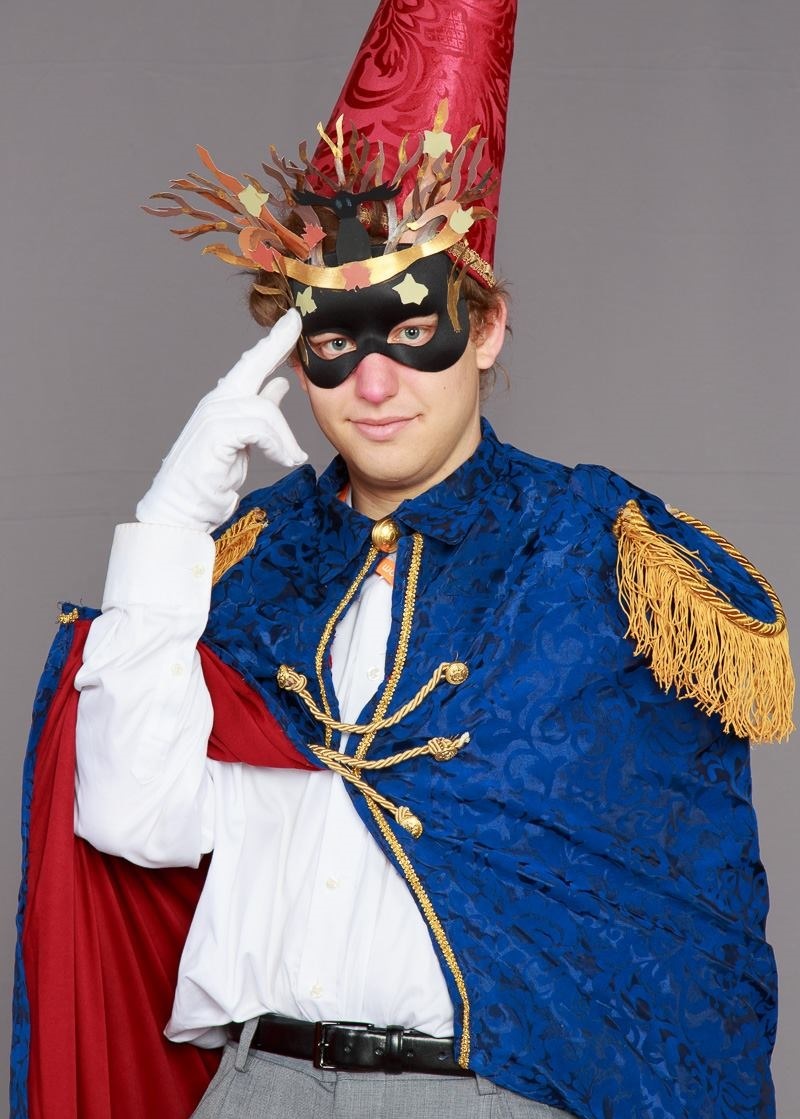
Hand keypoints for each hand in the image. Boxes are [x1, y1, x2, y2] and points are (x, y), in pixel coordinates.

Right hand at [136, 310, 306, 533]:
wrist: (182, 509)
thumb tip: (279, 386)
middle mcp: (216, 403)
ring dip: (284, 437)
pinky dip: (277, 444)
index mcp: (224, 403)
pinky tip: (285, 458)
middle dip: (274, 343)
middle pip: (251, 365)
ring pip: (264, 408)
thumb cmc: (211, 479)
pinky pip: (258, 427)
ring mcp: (213, 416)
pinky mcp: (215, 434)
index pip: (251, 366)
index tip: (291, 322)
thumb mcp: (244, 443)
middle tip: (295, 322)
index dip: (272, 343)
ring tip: (293, 457)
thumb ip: (260, 414)